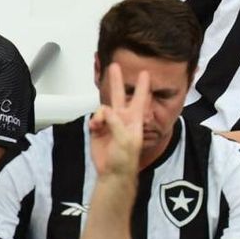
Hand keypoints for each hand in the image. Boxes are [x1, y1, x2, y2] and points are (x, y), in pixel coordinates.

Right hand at [89, 63, 149, 178]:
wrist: (112, 172)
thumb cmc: (125, 158)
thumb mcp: (126, 140)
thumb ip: (117, 123)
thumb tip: (107, 111)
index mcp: (135, 119)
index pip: (140, 98)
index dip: (142, 86)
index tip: (145, 72)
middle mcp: (123, 118)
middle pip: (119, 95)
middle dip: (117, 81)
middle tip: (115, 66)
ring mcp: (110, 123)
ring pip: (104, 107)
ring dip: (100, 113)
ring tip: (99, 124)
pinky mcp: (98, 129)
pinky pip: (94, 118)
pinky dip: (94, 121)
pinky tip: (95, 128)